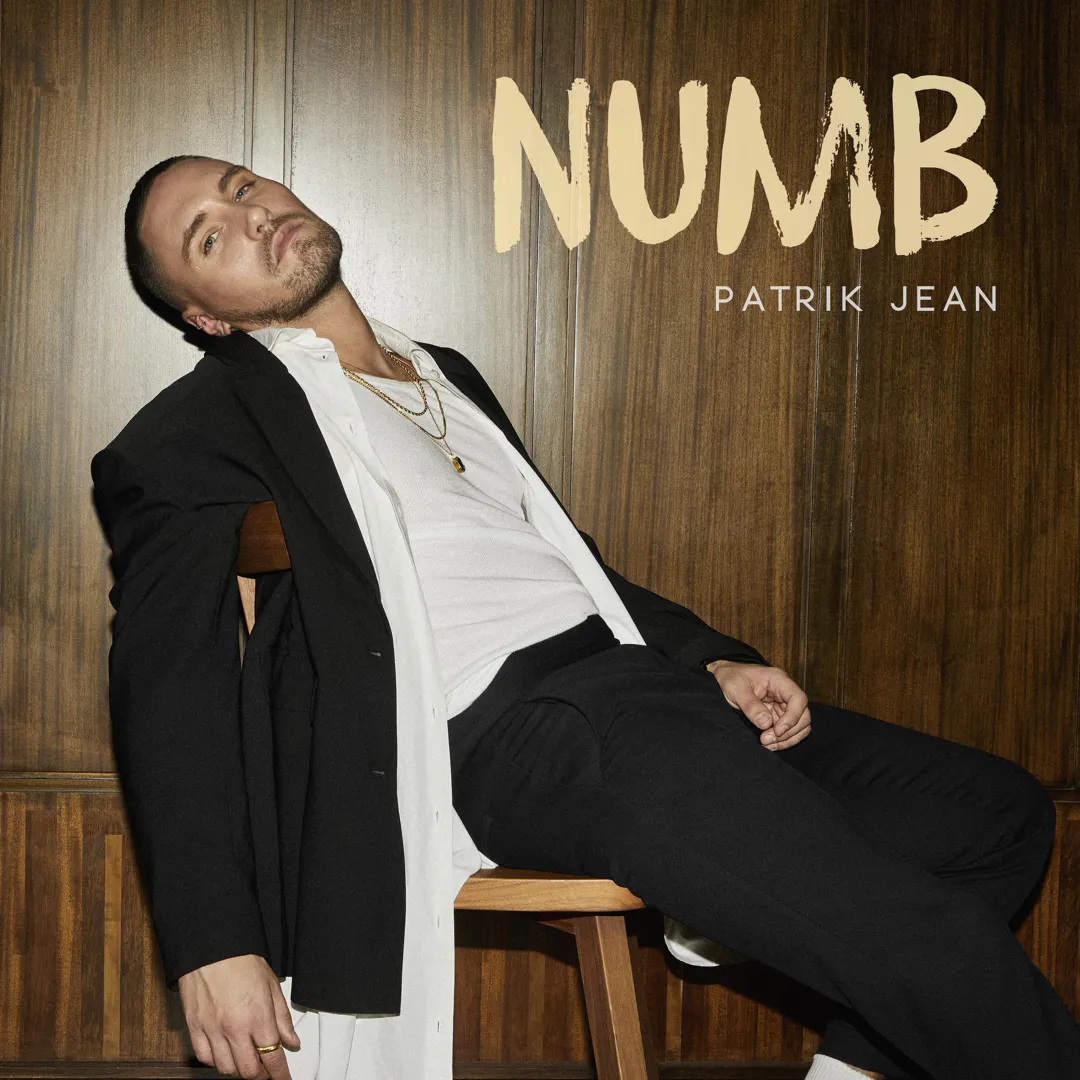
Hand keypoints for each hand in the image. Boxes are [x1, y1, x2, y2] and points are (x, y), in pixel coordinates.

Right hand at [179, 954, 300, 1077]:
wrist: (212, 947)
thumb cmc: (242, 960)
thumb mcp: (272, 985)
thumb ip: (282, 1017)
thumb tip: (292, 1040)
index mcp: (258, 1017)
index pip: (273, 1057)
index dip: (280, 1074)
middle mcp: (235, 1028)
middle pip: (249, 1070)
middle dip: (261, 1075)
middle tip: (266, 1070)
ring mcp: (213, 1030)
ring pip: (226, 1069)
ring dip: (238, 1069)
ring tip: (246, 1059)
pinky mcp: (195, 1028)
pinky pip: (204, 1058)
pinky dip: (215, 1061)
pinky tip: (224, 1053)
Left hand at [705, 660, 810, 749]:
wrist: (722, 678)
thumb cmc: (729, 677)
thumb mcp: (735, 688)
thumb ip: (750, 705)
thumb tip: (766, 723)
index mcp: (778, 680)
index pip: (798, 699)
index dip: (793, 717)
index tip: (777, 730)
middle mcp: (784, 693)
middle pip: (803, 715)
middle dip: (789, 732)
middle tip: (766, 740)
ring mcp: (782, 705)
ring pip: (799, 726)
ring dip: (787, 739)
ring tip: (767, 744)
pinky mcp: (777, 715)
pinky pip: (788, 730)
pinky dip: (782, 740)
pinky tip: (769, 744)